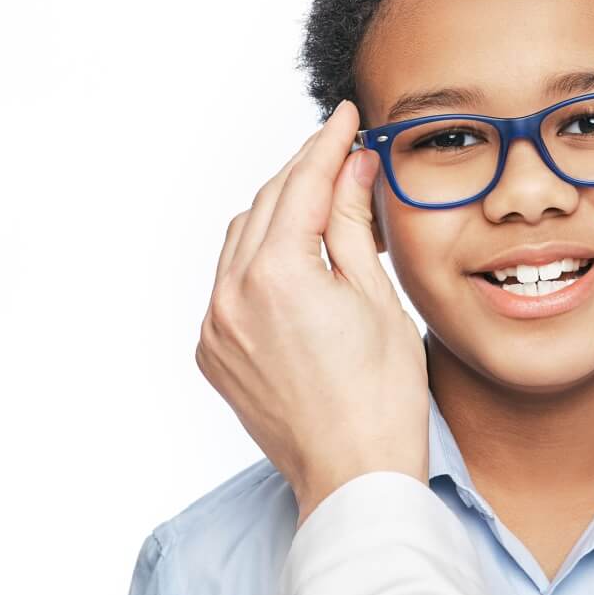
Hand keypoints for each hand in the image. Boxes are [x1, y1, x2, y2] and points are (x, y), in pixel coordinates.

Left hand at [195, 100, 428, 525]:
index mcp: (277, 274)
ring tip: (322, 203)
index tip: (347, 118)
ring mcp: (216, 328)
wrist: (352, 477)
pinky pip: (229, 286)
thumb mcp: (377, 297)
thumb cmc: (380, 399)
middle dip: (303, 174)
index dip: (328, 145)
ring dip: (277, 215)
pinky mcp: (213, 354)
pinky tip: (295, 262)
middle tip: (342, 152)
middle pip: (265, 206)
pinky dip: (258, 261)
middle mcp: (231, 295)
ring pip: (241, 243)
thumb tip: (353, 168)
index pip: (302, 185)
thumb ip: (354, 225)